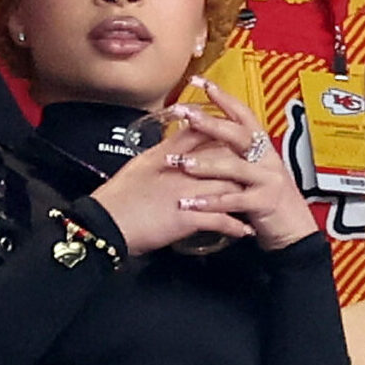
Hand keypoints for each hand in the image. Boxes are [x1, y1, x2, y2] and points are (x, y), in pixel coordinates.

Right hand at [88, 134, 257, 256]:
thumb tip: (184, 137)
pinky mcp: (186, 219)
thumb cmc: (120, 195)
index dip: (224, 134)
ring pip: (227, 187)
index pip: (203, 134)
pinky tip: (245, 230)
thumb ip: (165, 148)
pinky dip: (235, 226)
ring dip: (246, 196)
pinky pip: (219, 220)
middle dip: (244, 165)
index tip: (241, 140)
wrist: (105, 224)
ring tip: (259, 202)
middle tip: (260, 172)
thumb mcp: (141, 163)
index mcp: (168, 154)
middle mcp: (180, 170)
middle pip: (223, 160)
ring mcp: (185, 194)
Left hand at [162, 77, 317, 249]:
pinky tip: (189, 203)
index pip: (242, 114)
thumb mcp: (253, 171)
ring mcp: (268, 179)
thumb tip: (204, 136)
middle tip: (184, 113)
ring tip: (179, 163)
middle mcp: (267, 158)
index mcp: (262, 147)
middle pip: (238, 134)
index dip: (223, 97)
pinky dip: (211, 202)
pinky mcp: (266, 202)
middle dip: (210, 123)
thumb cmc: (268, 199)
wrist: (294, 230)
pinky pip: (235, 200)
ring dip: (204, 165)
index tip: (200, 82)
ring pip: (234, 167)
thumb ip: (234, 155)